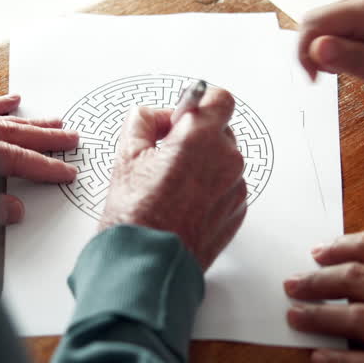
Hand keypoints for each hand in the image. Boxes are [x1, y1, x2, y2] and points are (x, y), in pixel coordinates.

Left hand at [0, 93, 78, 225]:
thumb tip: (17, 211)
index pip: (22, 160)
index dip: (47, 168)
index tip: (67, 172)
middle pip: (19, 135)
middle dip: (48, 139)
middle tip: (71, 138)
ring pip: (5, 119)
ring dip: (31, 123)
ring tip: (54, 121)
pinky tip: (12, 100)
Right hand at [99, 87, 246, 269]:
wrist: (148, 264)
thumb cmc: (136, 215)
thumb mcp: (125, 155)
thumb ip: (143, 121)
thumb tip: (154, 116)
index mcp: (202, 138)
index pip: (219, 98)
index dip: (199, 103)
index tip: (181, 115)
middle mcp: (227, 159)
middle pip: (220, 130)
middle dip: (196, 135)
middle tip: (165, 153)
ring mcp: (235, 187)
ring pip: (223, 160)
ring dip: (203, 163)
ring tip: (171, 185)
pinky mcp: (238, 210)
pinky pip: (226, 186)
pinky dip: (209, 188)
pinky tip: (183, 203)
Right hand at [297, 0, 363, 99]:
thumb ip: (351, 58)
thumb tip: (317, 48)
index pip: (315, 22)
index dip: (305, 51)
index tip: (315, 78)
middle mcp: (362, 0)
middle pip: (314, 21)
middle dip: (312, 51)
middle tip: (330, 77)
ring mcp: (362, 3)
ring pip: (322, 25)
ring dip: (324, 50)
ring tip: (348, 69)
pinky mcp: (362, 11)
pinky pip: (335, 26)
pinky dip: (334, 45)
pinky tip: (353, 59)